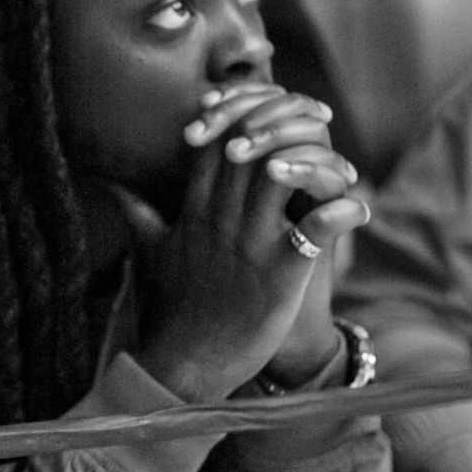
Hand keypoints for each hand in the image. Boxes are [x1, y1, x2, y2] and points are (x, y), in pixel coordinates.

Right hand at [133, 84, 367, 398]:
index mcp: (197, 211)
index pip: (218, 142)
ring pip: (285, 173)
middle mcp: (223, 219)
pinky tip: (357, 209)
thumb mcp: (151, 253)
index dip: (246, 115)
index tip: (272, 107)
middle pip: (253, 145)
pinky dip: (343, 212)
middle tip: (318, 121)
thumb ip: (139, 214)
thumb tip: (114, 187)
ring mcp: (251, 243)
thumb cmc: (173, 310)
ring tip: (342, 171)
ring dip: (318, 161)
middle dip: (286, 123)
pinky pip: (317, 228)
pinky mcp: (280, 272)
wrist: (187, 363)